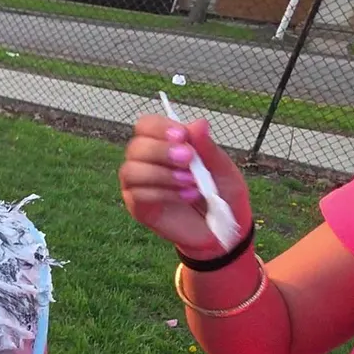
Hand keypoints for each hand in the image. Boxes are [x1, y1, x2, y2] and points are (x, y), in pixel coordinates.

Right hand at [119, 115, 253, 259]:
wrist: (222, 230)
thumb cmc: (221, 194)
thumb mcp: (222, 169)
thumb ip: (207, 148)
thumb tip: (198, 123)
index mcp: (164, 145)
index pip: (146, 126)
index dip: (159, 128)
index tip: (182, 136)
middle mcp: (145, 162)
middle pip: (135, 147)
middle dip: (161, 151)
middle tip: (188, 159)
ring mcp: (138, 185)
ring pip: (131, 170)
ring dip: (161, 174)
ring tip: (191, 181)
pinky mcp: (138, 207)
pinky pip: (138, 194)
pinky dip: (163, 193)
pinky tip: (187, 196)